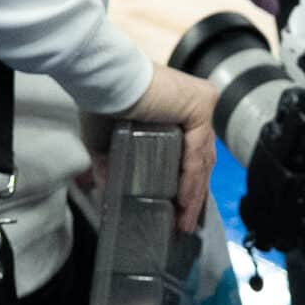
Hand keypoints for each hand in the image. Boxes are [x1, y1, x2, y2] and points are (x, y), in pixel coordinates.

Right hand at [89, 66, 215, 233]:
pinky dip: (191, 180)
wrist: (103, 79)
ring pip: (202, 159)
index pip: (192, 152)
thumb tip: (108, 195)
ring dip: (193, 194)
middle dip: (193, 196)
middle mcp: (195, 105)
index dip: (188, 184)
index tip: (181, 211)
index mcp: (178, 110)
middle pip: (201, 159)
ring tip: (182, 222)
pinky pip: (197, 152)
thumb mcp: (108, 142)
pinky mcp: (201, 107)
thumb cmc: (102, 102)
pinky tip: (183, 202)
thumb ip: (113, 165)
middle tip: (183, 224)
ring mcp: (201, 104)